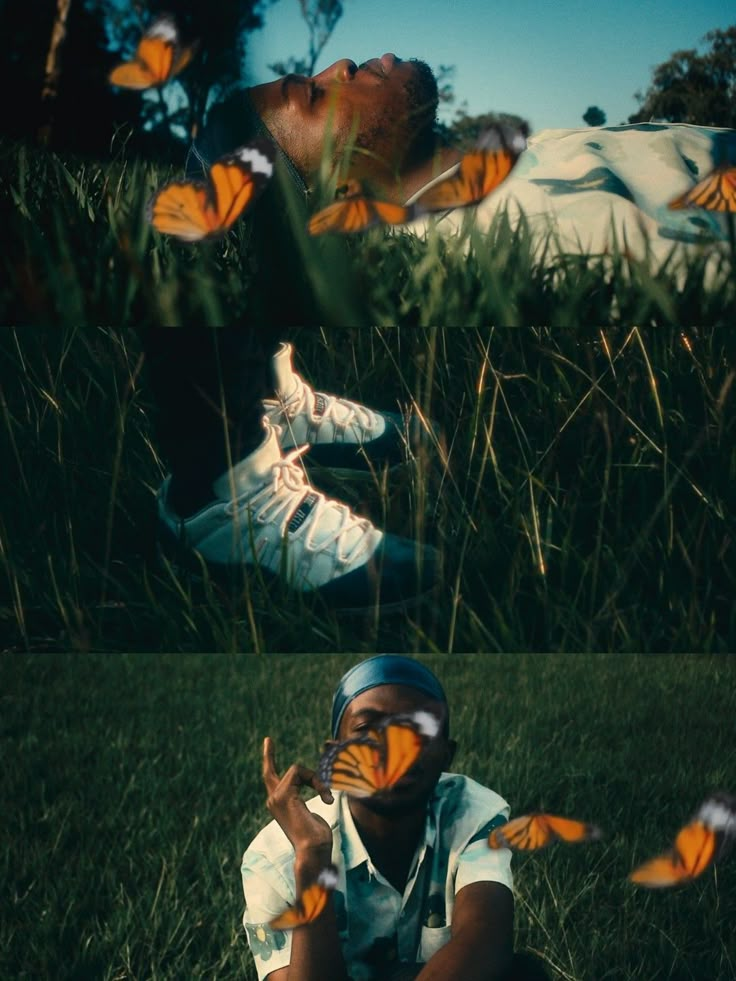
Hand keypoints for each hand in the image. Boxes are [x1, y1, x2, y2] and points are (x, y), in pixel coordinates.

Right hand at [262, 736, 334, 857]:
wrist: (313, 850)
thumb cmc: (317, 839)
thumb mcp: (311, 813)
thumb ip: (307, 801)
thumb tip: (319, 798)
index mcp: (279, 805)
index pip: (272, 779)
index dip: (270, 761)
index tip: (268, 744)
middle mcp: (273, 800)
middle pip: (273, 772)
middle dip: (268, 755)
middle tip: (267, 739)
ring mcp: (276, 797)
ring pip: (296, 769)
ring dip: (316, 780)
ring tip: (325, 797)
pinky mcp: (284, 795)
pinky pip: (301, 772)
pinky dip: (316, 781)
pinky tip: (325, 798)